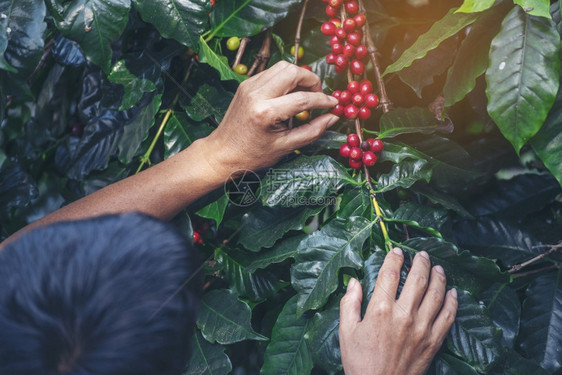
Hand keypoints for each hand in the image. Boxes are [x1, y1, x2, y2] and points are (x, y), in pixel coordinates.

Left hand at [203, 61, 338, 174]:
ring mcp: (249, 86)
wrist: (222, 153)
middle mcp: (256, 94)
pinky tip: (290, 95)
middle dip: (311, 80)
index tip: (334, 104)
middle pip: (292, 71)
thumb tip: (333, 117)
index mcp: (266, 112)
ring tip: (305, 94)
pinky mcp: (246, 84)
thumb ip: (312, 131)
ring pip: (282, 66)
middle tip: (318, 96)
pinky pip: (272, 72)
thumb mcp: (285, 147)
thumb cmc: (253, 155)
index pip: (303, 98)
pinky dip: (285, 79)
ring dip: (299, 76)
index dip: (323, 100)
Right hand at [339, 248, 457, 374]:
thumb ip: (349, 303)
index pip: (389, 274)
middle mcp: (403, 315)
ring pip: (436, 294)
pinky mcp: (433, 341)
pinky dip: (453, 301)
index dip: (394, 258)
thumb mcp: (346, 331)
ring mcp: (421, 328)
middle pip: (417, 279)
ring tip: (438, 267)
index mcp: (379, 310)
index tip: (397, 251)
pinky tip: (453, 292)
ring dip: (439, 277)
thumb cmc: (360, 362)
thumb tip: (354, 281)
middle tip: (421, 254)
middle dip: (420, 262)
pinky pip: (448, 316)